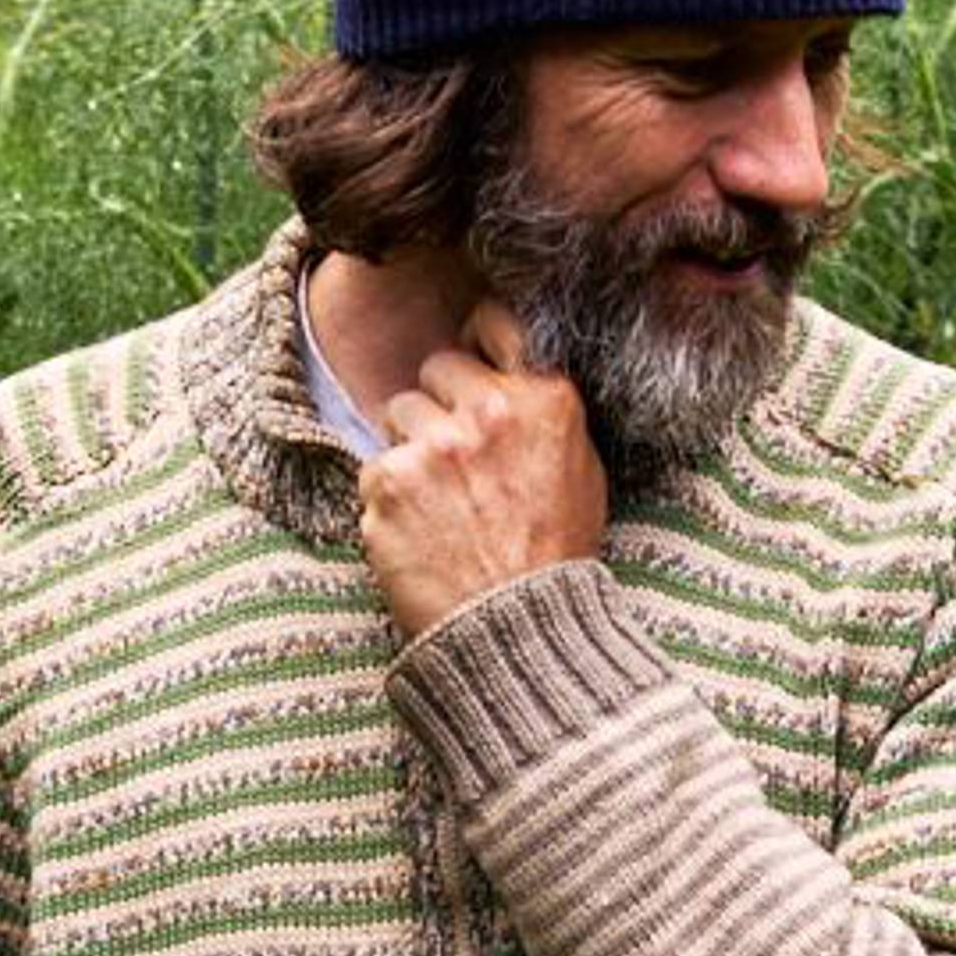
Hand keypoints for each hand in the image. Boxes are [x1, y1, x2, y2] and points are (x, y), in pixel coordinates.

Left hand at [359, 294, 608, 644]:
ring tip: (438, 502)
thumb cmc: (554, 560)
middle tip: (454, 458)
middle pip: (434, 367)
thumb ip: (545, 414)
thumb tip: (514, 374)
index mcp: (544, 399)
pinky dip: (387, 498)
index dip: (474, 343)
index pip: (492, 323)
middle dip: (439, 402)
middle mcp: (488, 411)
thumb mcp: (582, 471)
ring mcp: (434, 446)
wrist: (516, 632)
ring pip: (397, 414)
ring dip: (410, 448)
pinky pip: (373, 468)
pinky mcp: (389, 483)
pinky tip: (417, 531)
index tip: (467, 363)